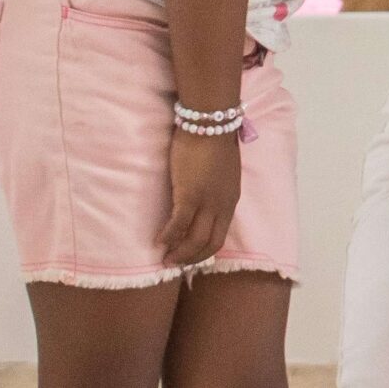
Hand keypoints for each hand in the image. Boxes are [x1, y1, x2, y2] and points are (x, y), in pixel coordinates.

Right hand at [159, 128, 242, 264]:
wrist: (210, 123)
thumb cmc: (214, 141)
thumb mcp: (222, 172)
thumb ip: (216, 188)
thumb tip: (204, 196)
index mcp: (230, 200)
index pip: (220, 235)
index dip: (205, 250)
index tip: (191, 257)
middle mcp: (222, 205)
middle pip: (210, 244)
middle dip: (192, 258)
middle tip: (175, 264)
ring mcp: (207, 202)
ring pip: (194, 240)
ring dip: (179, 253)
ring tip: (165, 259)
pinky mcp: (190, 195)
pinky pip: (178, 225)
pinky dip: (168, 237)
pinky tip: (158, 241)